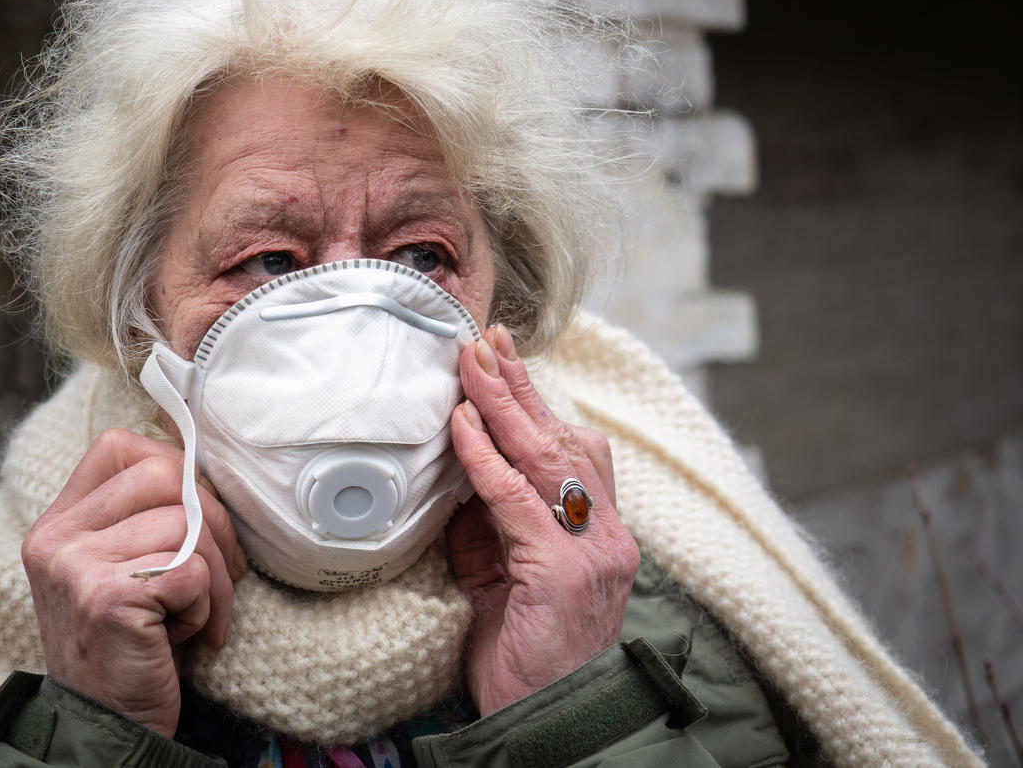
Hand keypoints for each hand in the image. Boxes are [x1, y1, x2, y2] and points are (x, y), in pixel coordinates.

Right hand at [21, 428, 245, 736]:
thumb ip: (143, 516)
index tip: (196, 512)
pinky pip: (193, 570)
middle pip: (165, 473)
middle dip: (215, 520)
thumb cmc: (131, 644)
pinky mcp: (107, 597)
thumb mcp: (122, 569)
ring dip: (216, 576)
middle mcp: (57, 538)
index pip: (120, 446)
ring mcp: (76, 566)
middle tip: (221, 571)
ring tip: (198, 615)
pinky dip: (207, 606)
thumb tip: (205, 468)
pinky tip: (183, 636)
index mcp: (59, 522)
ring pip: (188, 523)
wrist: (104, 728)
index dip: (174, 466)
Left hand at [447, 325, 638, 715]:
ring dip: (505, 403)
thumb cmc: (526, 661)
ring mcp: (593, 553)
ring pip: (548, 456)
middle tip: (486, 339)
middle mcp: (608, 537)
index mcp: (601, 536)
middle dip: (522, 385)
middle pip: (566, 438)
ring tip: (471, 363)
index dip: (539, 403)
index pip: (575, 450)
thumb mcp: (507, 584)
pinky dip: (487, 457)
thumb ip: (493, 530)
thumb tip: (460, 476)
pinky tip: (463, 424)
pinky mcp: (563, 573)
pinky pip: (517, 499)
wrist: (552, 731)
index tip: (504, 362)